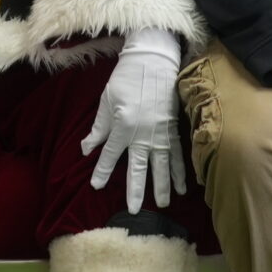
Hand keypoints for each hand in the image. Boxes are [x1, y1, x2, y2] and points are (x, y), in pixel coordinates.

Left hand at [80, 28, 186, 211]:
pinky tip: (184, 186)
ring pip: (162, 165)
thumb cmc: (126, 78)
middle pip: (139, 168)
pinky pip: (179, 154)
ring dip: (163, 186)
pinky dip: (181, 170)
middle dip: (136, 190)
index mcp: (122, 126)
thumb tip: (87, 149)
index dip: (102, 171)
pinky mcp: (173, 128)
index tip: (96, 186)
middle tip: (135, 211)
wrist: (153, 60)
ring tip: (163, 204)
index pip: (111, 155)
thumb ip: (99, 127)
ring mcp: (160, 132)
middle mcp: (142, 134)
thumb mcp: (106, 100)